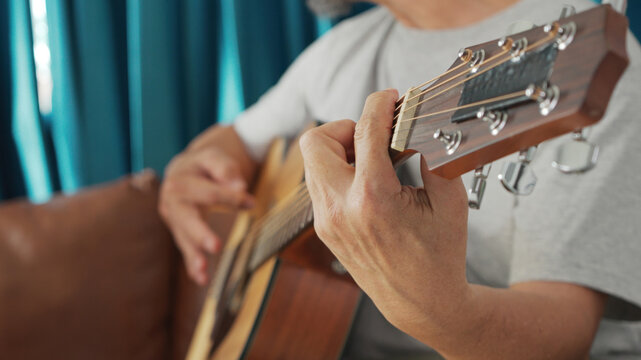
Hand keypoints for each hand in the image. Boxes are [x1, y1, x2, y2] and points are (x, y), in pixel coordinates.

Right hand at [159, 145, 253, 284]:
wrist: (185, 169)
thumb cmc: (203, 164)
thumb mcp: (214, 157)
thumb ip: (225, 169)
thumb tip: (239, 186)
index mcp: (179, 182)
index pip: (208, 193)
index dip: (230, 198)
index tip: (250, 202)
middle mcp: (172, 203)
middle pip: (187, 220)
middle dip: (202, 234)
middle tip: (216, 246)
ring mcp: (174, 220)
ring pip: (184, 239)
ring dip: (195, 256)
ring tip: (204, 272)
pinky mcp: (180, 233)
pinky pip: (186, 250)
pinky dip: (192, 265)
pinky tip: (201, 279)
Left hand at [300, 89, 469, 332]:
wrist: (420, 302)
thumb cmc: (438, 256)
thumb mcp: (449, 200)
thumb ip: (429, 156)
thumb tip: (410, 126)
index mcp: (373, 199)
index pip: (365, 131)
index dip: (378, 104)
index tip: (388, 98)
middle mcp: (340, 209)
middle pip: (316, 141)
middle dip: (344, 127)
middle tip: (372, 136)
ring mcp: (327, 221)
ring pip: (313, 162)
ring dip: (339, 150)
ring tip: (372, 159)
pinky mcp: (324, 229)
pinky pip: (319, 184)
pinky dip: (338, 172)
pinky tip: (366, 181)